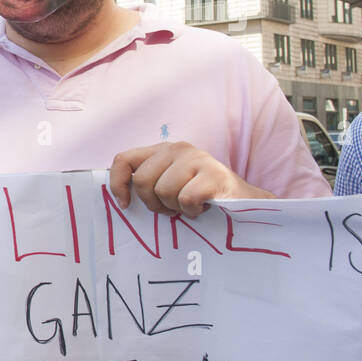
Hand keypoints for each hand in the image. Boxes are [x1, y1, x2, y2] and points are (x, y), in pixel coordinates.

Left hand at [108, 142, 270, 217]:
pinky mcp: (214, 174)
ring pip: (163, 192)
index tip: (125, 204)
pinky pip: (185, 200)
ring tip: (190, 205)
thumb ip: (146, 181)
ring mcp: (197, 159)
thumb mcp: (168, 184)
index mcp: (162, 150)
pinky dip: (192, 211)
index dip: (118, 184)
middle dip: (153, 203)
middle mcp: (178, 149)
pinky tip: (203, 207)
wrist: (244, 202)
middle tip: (172, 207)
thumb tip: (118, 198)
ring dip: (175, 208)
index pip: (123, 159)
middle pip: (142, 181)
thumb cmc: (200, 196)